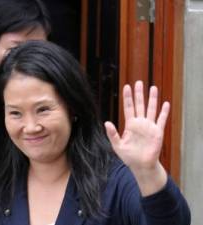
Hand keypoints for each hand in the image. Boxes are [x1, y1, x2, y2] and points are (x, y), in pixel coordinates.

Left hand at [104, 81, 168, 195]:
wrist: (141, 166)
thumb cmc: (129, 156)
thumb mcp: (117, 145)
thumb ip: (112, 134)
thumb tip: (106, 123)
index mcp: (130, 125)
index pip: (128, 108)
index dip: (128, 97)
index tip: (126, 87)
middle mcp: (140, 123)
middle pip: (139, 105)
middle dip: (139, 94)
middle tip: (138, 82)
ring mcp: (149, 127)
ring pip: (151, 109)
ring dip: (152, 99)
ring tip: (153, 87)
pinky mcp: (157, 132)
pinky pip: (161, 120)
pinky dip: (164, 112)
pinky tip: (165, 103)